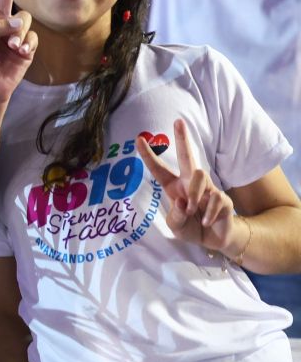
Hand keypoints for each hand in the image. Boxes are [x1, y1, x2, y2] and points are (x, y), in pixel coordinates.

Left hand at [137, 117, 247, 257]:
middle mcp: (190, 183)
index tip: (138, 139)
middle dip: (183, 138)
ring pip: (199, 175)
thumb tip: (181, 201)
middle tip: (178, 121)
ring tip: (191, 210)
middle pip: (187, 156)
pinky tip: (206, 221)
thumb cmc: (191, 227)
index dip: (149, 155)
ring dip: (194, 193)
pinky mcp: (223, 199)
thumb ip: (175, 217)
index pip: (159, 169)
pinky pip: (215, 198)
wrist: (214, 240)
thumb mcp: (176, 226)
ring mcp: (208, 189)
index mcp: (174, 187)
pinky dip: (208, 212)